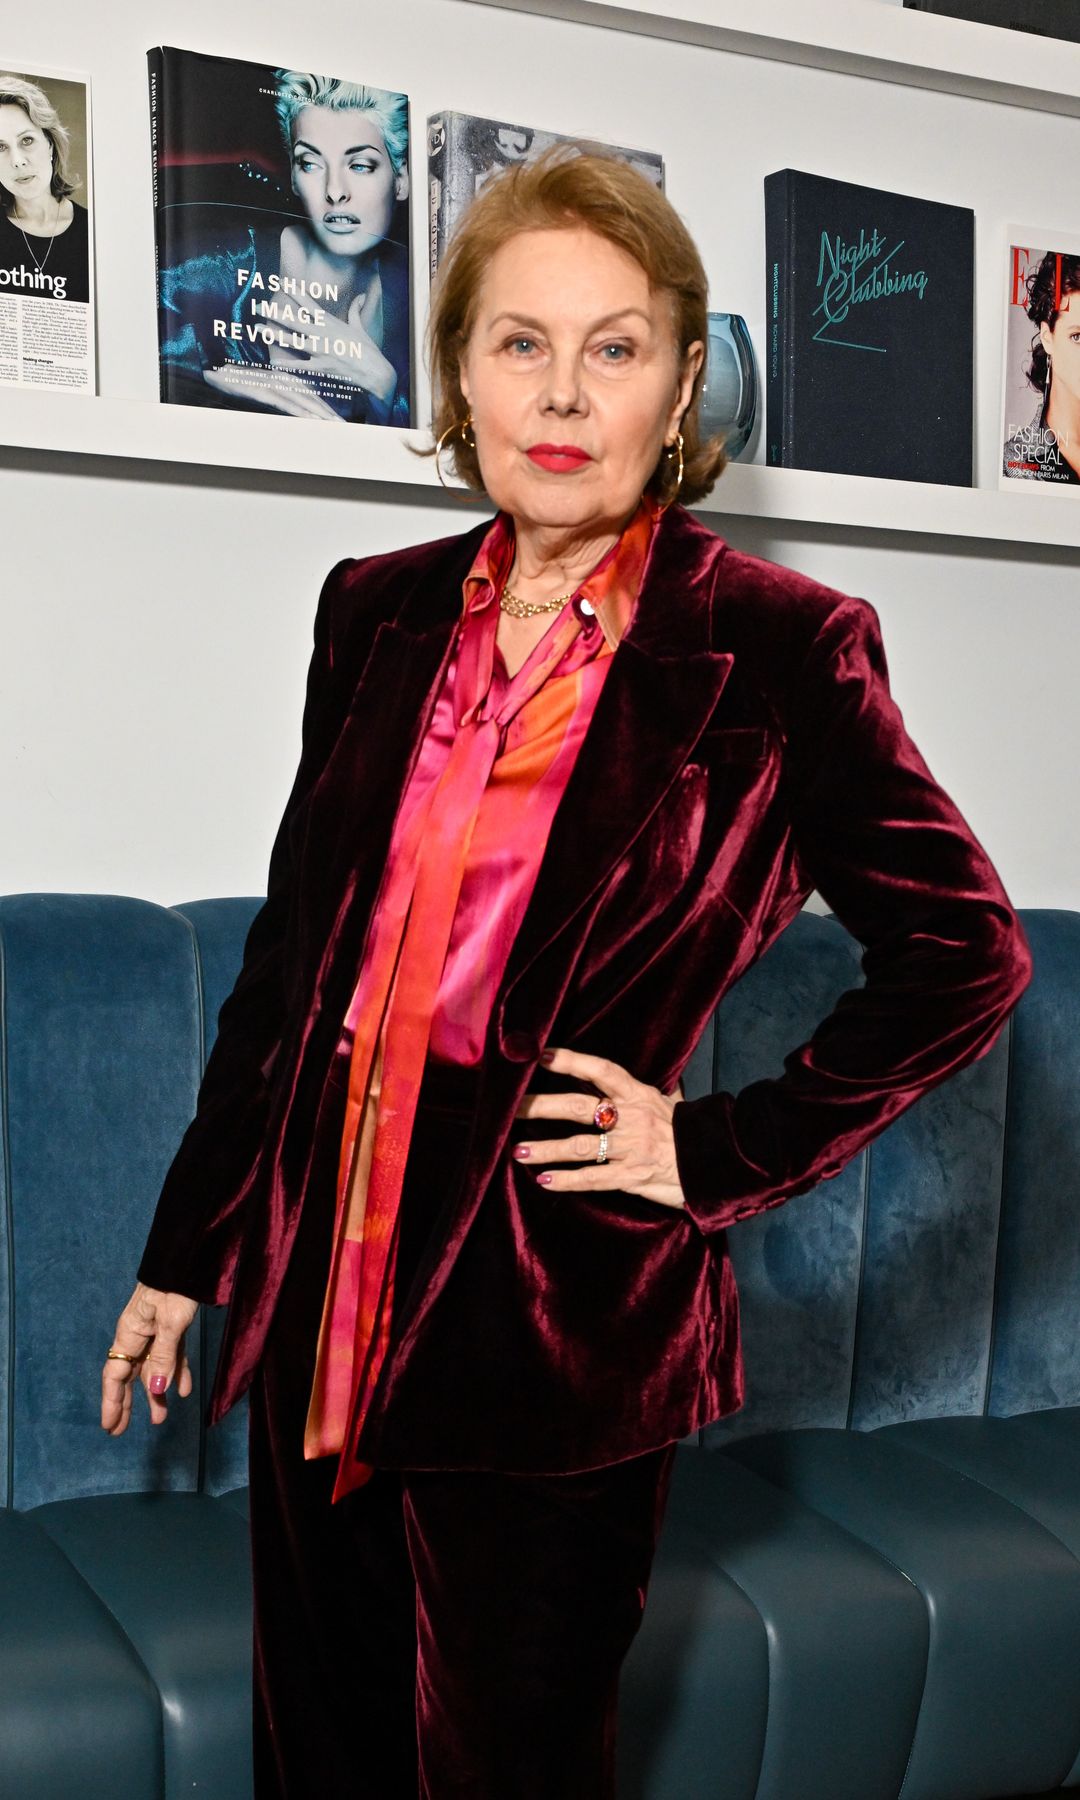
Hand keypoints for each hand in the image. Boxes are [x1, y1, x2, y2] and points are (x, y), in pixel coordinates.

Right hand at [100, 1282, 199, 1436]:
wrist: (191, 1256)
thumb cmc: (177, 1285)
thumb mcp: (172, 1322)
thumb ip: (165, 1357)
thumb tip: (156, 1391)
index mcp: (131, 1331)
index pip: (115, 1373)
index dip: (112, 1401)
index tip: (109, 1426)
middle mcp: (139, 1333)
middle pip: (129, 1374)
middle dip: (126, 1403)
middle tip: (120, 1432)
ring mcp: (156, 1329)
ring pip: (152, 1368)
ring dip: (155, 1393)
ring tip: (159, 1419)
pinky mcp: (173, 1324)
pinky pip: (172, 1354)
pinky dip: (176, 1372)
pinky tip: (183, 1391)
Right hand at [202, 362, 341, 418]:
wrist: (217, 375)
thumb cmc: (241, 382)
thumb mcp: (265, 389)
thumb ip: (280, 397)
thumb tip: (295, 408)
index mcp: (286, 379)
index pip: (312, 395)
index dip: (327, 408)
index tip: (340, 420)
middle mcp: (284, 381)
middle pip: (312, 399)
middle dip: (329, 414)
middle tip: (344, 426)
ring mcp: (275, 386)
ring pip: (303, 402)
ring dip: (320, 414)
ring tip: (334, 426)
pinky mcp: (265, 392)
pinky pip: (287, 404)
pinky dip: (301, 412)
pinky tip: (312, 420)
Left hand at [513, 1047, 687, 1211]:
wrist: (716, 1164)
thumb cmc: (690, 1131)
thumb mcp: (672, 1102)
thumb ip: (651, 1089)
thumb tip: (644, 1071)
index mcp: (640, 1095)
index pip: (602, 1071)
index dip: (571, 1061)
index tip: (541, 1055)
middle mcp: (633, 1118)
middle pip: (580, 1108)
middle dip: (543, 1107)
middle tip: (513, 1106)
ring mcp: (632, 1149)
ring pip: (581, 1146)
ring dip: (547, 1148)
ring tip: (518, 1150)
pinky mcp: (633, 1177)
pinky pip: (595, 1178)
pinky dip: (568, 1180)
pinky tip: (544, 1179)